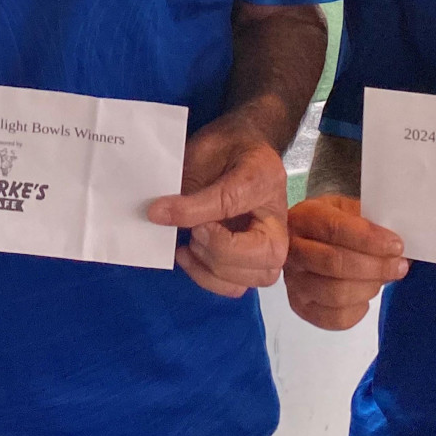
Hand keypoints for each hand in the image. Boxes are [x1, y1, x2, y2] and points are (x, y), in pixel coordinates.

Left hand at [147, 115, 290, 297]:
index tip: (157, 211)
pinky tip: (189, 256)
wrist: (244, 149)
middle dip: (217, 249)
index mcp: (264, 179)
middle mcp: (278, 219)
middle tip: (191, 231)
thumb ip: (189, 184)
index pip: (230, 203)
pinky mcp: (255, 262)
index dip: (191, 211)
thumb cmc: (226, 148)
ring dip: (212, 268)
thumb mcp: (205, 152)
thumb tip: (159, 214)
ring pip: (253, 278)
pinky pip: (236, 287)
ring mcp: (271, 245)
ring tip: (188, 245)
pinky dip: (209, 279)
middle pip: (262, 255)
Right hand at [284, 194, 407, 329]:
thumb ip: (372, 223)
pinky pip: (334, 318)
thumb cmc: (337, 224)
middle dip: (375, 267)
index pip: (334, 228)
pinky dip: (358, 310)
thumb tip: (398, 249)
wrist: (313, 239)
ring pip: (335, 293)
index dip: (369, 239)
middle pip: (333, 263)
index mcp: (304, 217)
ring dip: (369, 288)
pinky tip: (364, 297)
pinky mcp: (300, 306)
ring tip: (382, 279)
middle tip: (398, 266)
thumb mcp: (351, 210)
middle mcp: (291, 250)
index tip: (395, 245)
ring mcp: (293, 281)